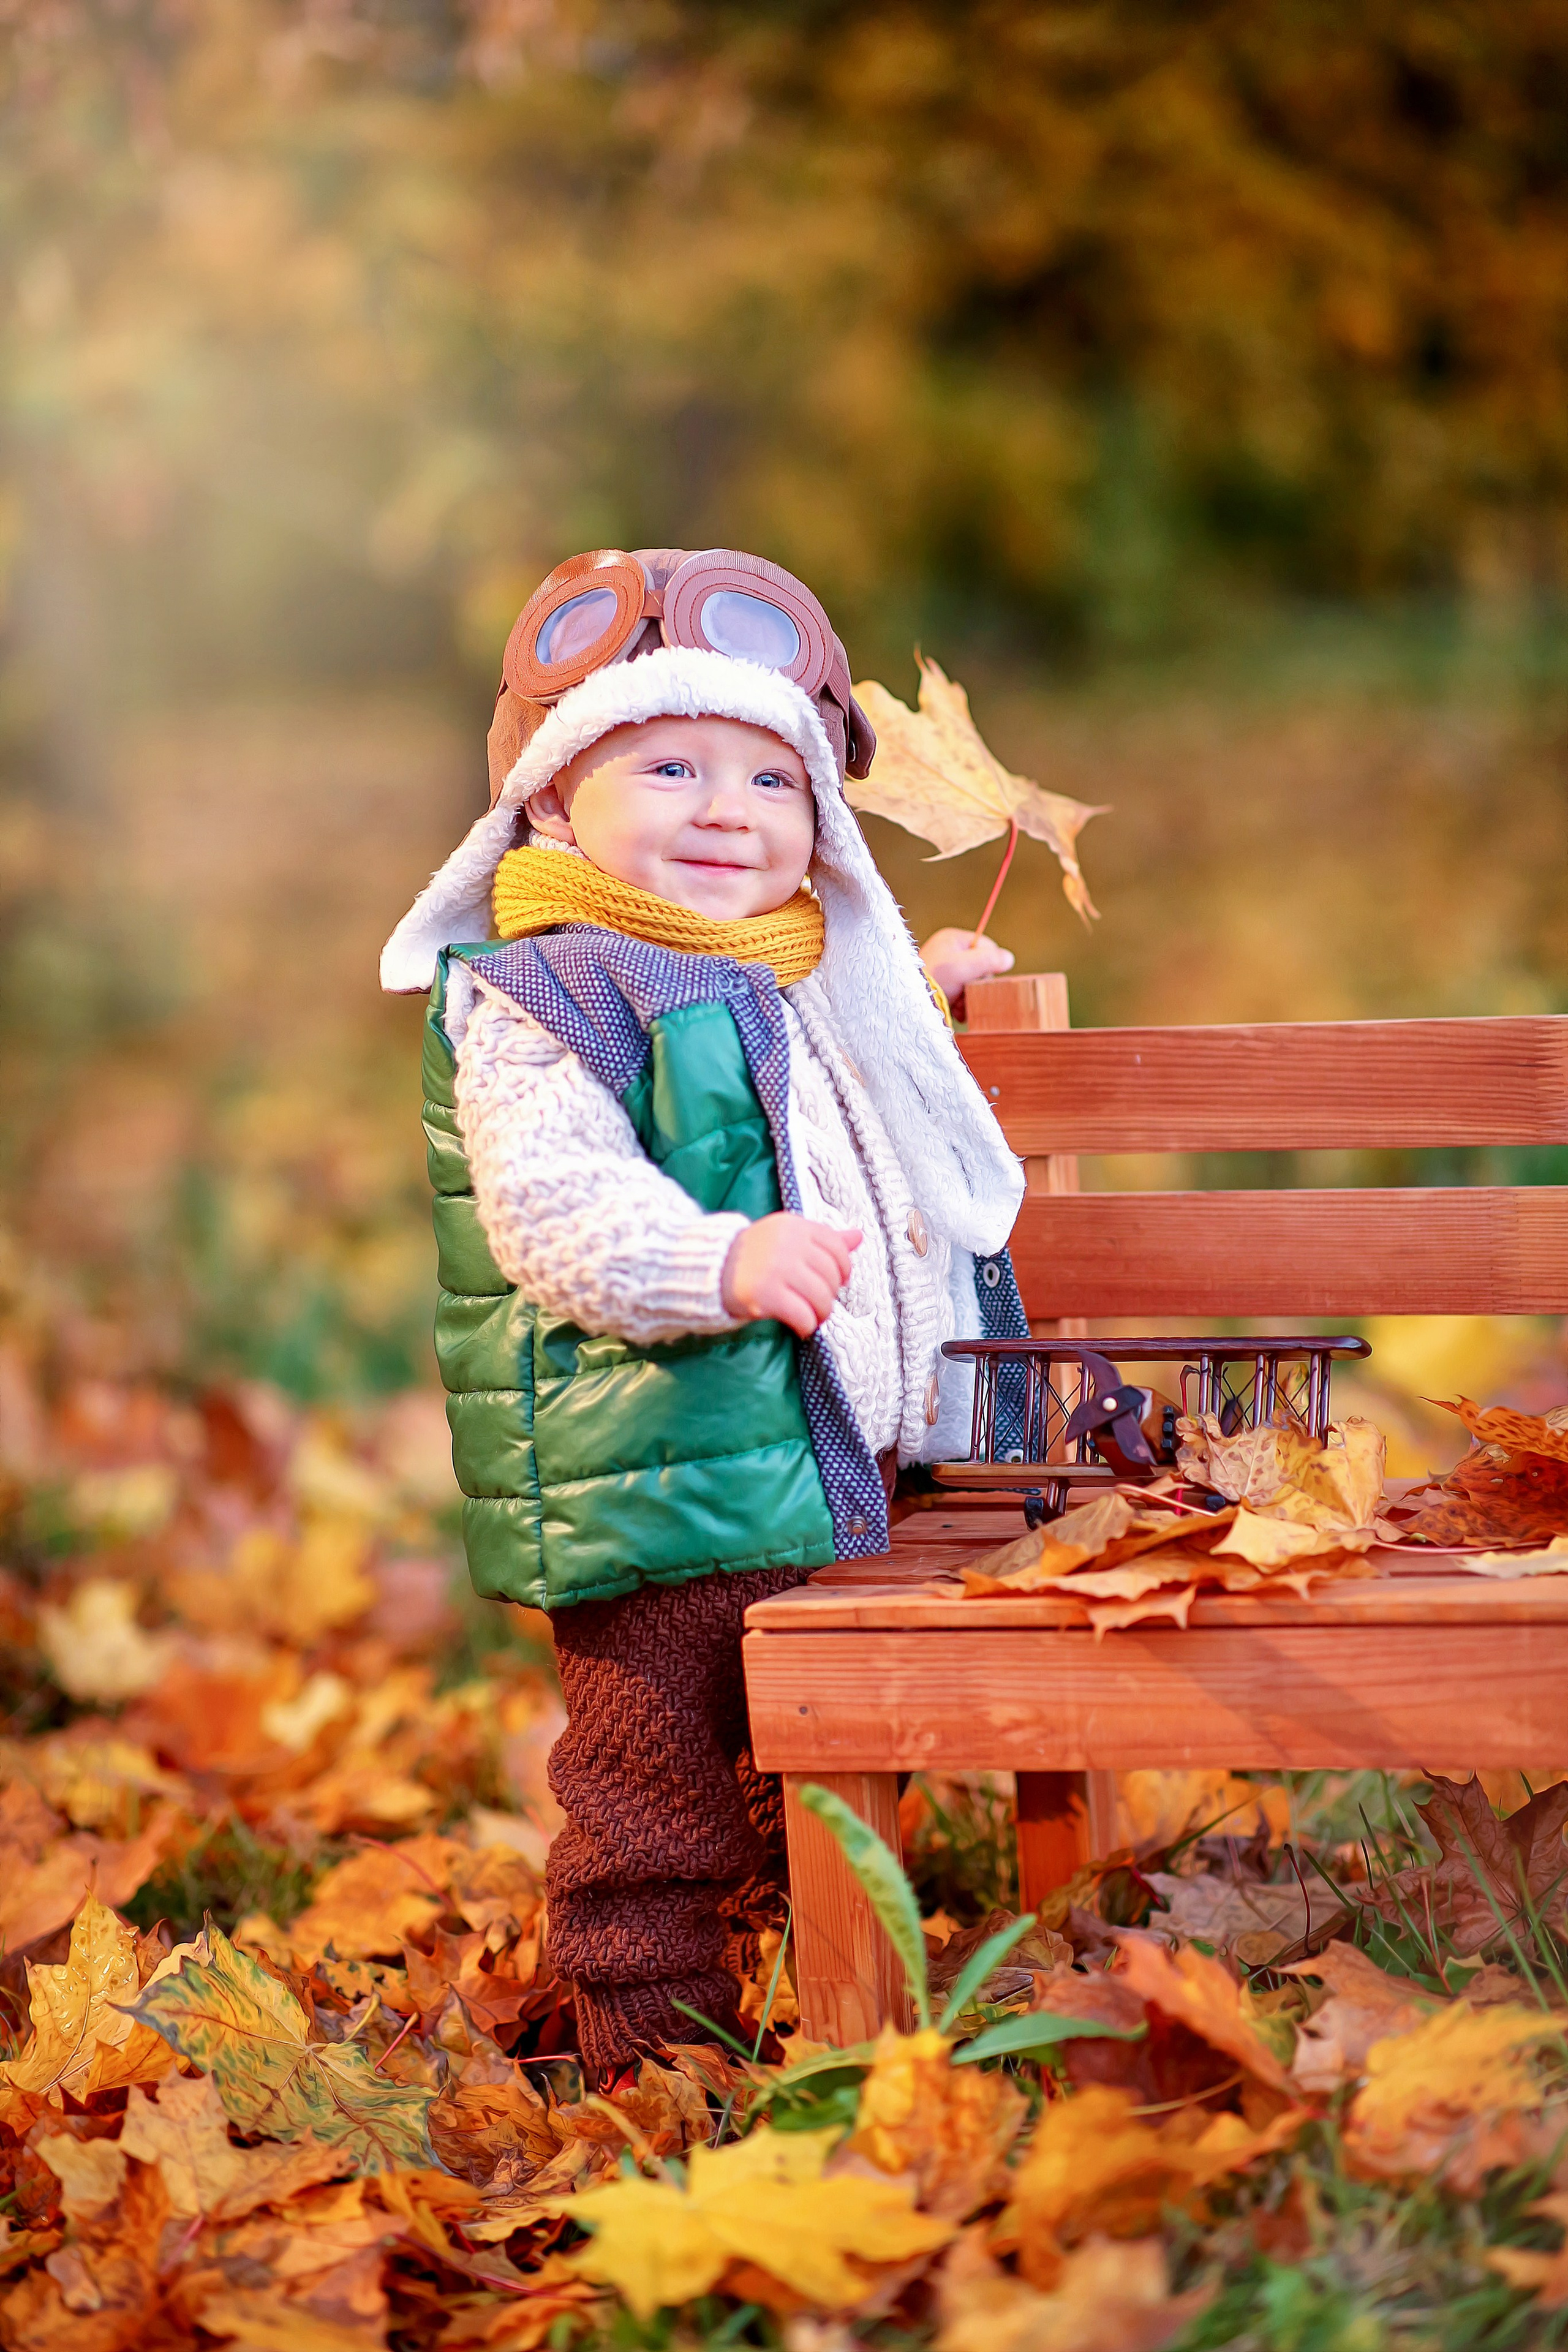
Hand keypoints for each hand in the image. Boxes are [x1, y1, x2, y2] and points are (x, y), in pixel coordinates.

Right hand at [721, 1213, 860, 1338]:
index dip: (844, 1269)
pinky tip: (801, 1328)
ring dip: (821, 1314)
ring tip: (812, 1317)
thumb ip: (825, 1238)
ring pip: (821, 1298)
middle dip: (830, 1296)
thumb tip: (859, 1236)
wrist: (711, 1269)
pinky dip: (807, 1326)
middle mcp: (787, 1244)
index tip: (837, 1282)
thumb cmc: (756, 1254)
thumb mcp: (788, 1237)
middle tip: (819, 1304)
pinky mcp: (765, 1294)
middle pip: (831, 1276)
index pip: (837, 1248)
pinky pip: (803, 1316)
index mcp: (795, 1226)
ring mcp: (776, 1268)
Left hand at [919, 927, 1014, 1018]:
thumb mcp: (964, 966)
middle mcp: (948, 953)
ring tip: (962, 1005)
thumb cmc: (935, 979)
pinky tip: (957, 1011)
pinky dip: (963, 1004)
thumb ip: (989, 959)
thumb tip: (1008, 958)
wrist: (911, 1003)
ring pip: (972, 983)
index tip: (982, 976)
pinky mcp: (942, 988)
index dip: (990, 962)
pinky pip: (962, 994)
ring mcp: (945, 971)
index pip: (986, 946)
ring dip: (971, 997)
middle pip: (980, 967)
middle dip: (978, 984)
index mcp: (953, 939)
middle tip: (969, 993)